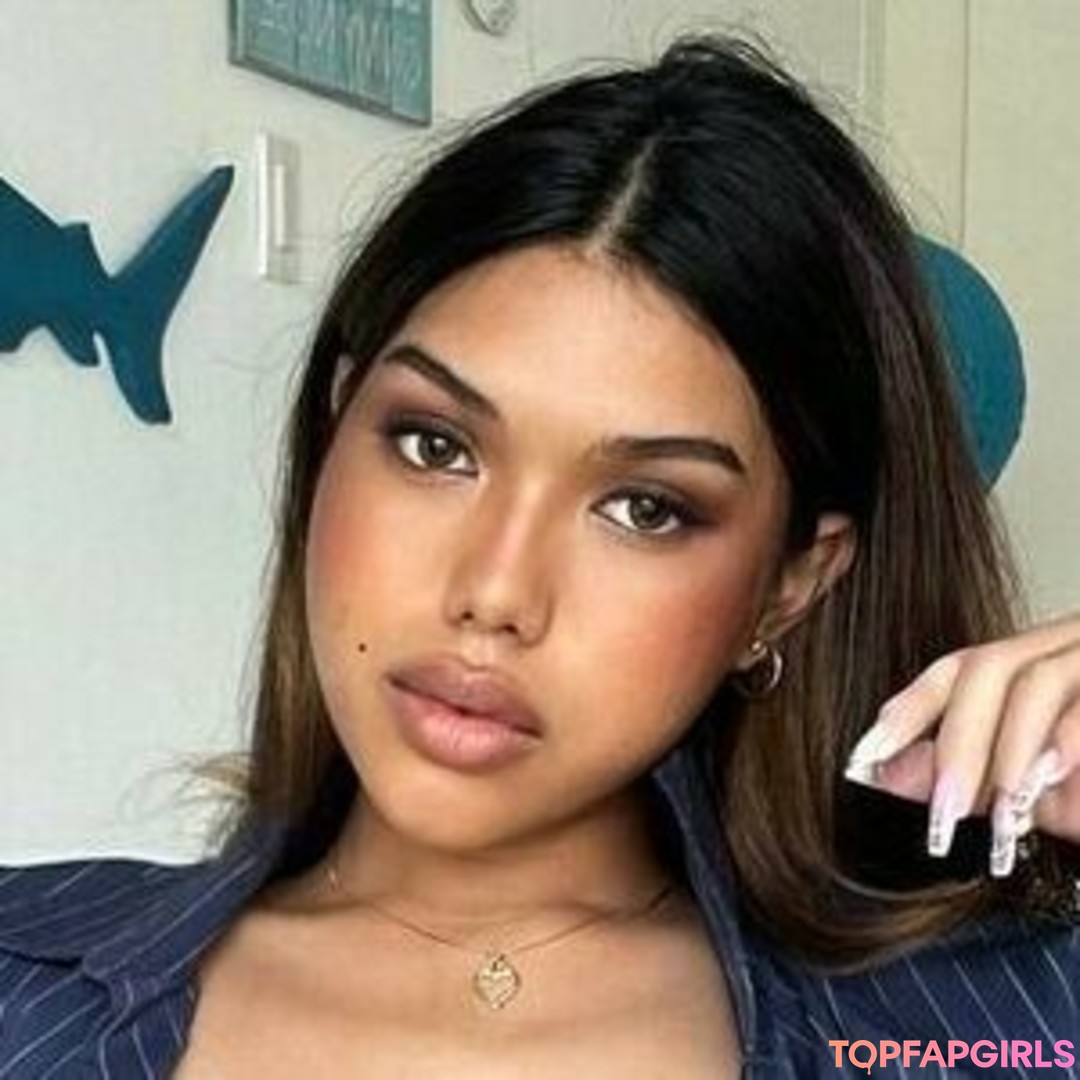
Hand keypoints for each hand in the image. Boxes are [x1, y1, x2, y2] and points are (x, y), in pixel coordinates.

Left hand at [843, 612, 1079, 876]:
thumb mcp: (1037, 787)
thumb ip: (971, 774)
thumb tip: (888, 774)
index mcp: (1038, 661)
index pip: (959, 668)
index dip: (908, 708)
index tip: (863, 756)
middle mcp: (1069, 644)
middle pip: (988, 669)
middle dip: (956, 744)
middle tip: (941, 817)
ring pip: (1037, 681)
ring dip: (1009, 754)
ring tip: (1001, 816)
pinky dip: (1064, 743)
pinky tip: (1047, 784)